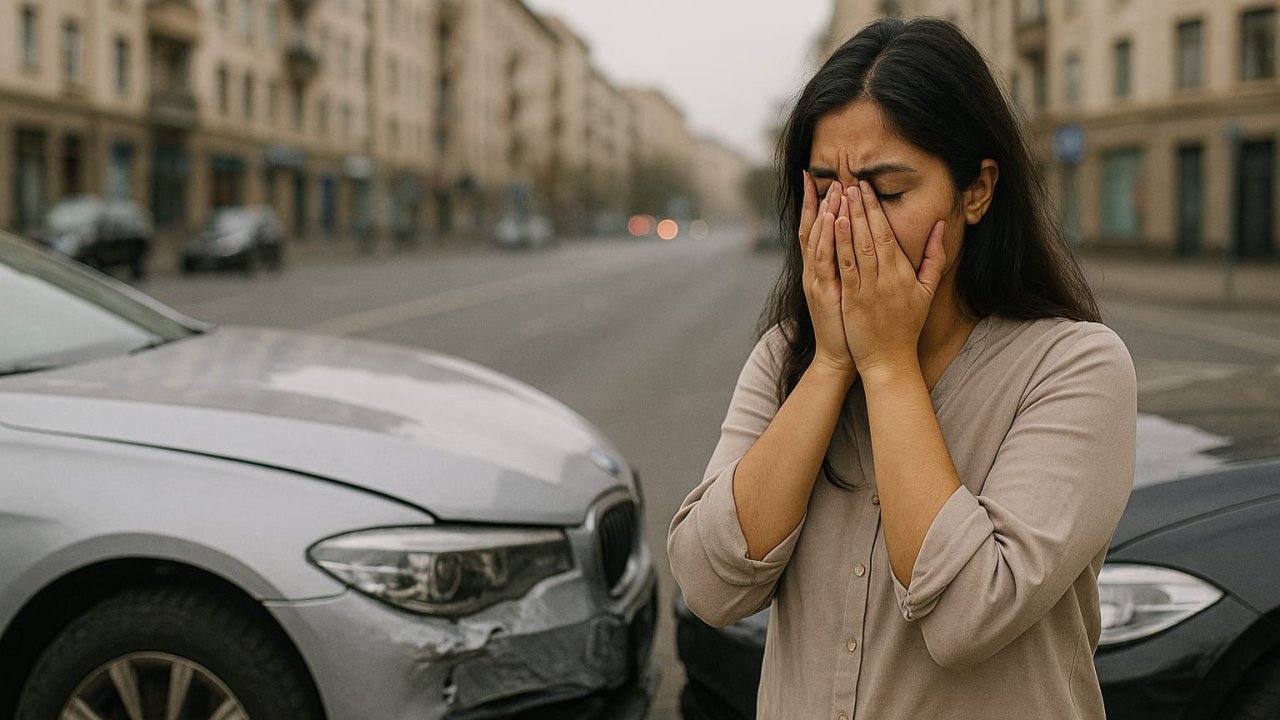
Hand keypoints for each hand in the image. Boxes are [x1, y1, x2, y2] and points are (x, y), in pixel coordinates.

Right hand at [798, 172, 855, 376]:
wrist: (839, 355)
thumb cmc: (849, 324)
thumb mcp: (848, 291)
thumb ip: (852, 267)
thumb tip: (861, 247)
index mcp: (823, 268)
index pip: (819, 230)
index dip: (820, 205)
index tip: (824, 181)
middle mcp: (815, 270)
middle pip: (814, 229)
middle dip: (820, 201)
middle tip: (827, 175)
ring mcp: (816, 279)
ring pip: (817, 239)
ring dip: (824, 212)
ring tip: (831, 187)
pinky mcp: (823, 290)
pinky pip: (824, 258)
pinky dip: (826, 236)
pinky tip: (831, 217)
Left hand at [834, 180, 945, 374]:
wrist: (890, 360)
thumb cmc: (906, 326)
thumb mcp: (927, 291)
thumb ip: (935, 258)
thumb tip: (941, 227)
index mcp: (903, 273)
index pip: (887, 234)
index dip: (876, 209)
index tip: (866, 188)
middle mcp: (887, 278)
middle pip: (872, 235)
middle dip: (860, 207)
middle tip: (850, 182)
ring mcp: (869, 289)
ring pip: (857, 247)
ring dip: (848, 219)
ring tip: (840, 196)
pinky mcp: (853, 300)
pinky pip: (845, 267)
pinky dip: (839, 245)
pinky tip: (833, 226)